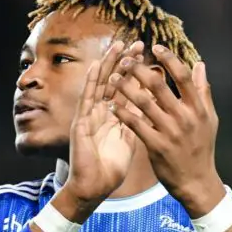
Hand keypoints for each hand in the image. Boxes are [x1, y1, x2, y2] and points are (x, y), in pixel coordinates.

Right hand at [60, 40, 140, 217]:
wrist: (93, 188)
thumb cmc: (109, 170)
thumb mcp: (129, 143)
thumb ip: (137, 124)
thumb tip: (151, 109)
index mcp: (115, 118)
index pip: (127, 90)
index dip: (137, 73)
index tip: (149, 56)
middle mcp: (102, 113)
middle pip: (115, 82)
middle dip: (125, 62)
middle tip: (138, 43)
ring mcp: (90, 115)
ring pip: (101, 85)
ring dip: (109, 65)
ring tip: (118, 46)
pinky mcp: (81, 122)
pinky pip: (87, 99)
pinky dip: (92, 82)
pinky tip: (97, 66)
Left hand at [108, 44, 224, 217]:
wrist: (197, 181)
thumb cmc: (202, 148)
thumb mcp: (209, 119)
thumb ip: (203, 91)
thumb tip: (200, 64)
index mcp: (198, 108)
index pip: (183, 76)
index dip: (168, 59)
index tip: (154, 48)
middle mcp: (185, 117)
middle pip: (159, 85)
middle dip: (139, 69)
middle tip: (125, 60)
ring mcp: (170, 132)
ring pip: (143, 103)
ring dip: (125, 88)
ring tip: (113, 78)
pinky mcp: (156, 146)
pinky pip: (136, 124)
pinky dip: (123, 113)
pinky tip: (112, 105)